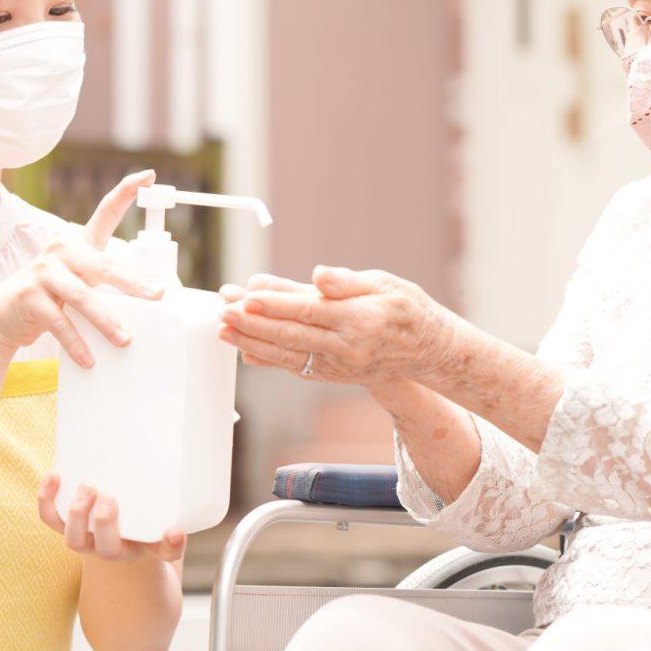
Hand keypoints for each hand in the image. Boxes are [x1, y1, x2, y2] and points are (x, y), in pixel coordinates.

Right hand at [0, 169, 161, 367]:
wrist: (1, 317)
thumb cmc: (51, 299)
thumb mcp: (78, 286)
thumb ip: (106, 286)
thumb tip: (152, 301)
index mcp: (78, 244)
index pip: (105, 212)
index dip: (126, 191)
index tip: (148, 176)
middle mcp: (61, 251)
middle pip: (104, 265)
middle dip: (133, 283)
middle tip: (157, 296)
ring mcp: (43, 272)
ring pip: (82, 296)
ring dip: (106, 321)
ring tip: (125, 339)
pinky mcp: (29, 296)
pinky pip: (60, 322)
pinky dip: (77, 343)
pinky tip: (90, 358)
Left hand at [37, 473, 186, 563]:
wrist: (114, 539)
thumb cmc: (139, 527)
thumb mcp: (159, 527)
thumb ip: (172, 525)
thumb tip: (177, 528)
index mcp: (144, 549)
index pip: (162, 552)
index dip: (169, 544)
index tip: (174, 530)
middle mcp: (112, 551)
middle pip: (106, 548)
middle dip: (106, 522)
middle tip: (110, 495)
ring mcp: (86, 540)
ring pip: (73, 539)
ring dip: (76, 513)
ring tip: (87, 485)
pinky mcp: (66, 526)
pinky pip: (51, 519)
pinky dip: (48, 499)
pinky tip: (54, 475)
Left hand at [217, 266, 453, 385]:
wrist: (426, 350)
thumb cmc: (405, 309)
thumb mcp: (385, 283)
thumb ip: (347, 281)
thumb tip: (319, 275)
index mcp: (361, 319)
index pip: (309, 311)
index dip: (276, 304)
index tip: (247, 295)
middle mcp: (348, 347)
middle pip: (291, 335)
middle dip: (253, 324)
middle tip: (223, 312)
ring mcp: (340, 365)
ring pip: (288, 354)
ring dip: (252, 342)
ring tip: (223, 329)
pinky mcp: (333, 375)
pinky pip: (295, 367)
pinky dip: (268, 359)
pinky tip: (246, 350)